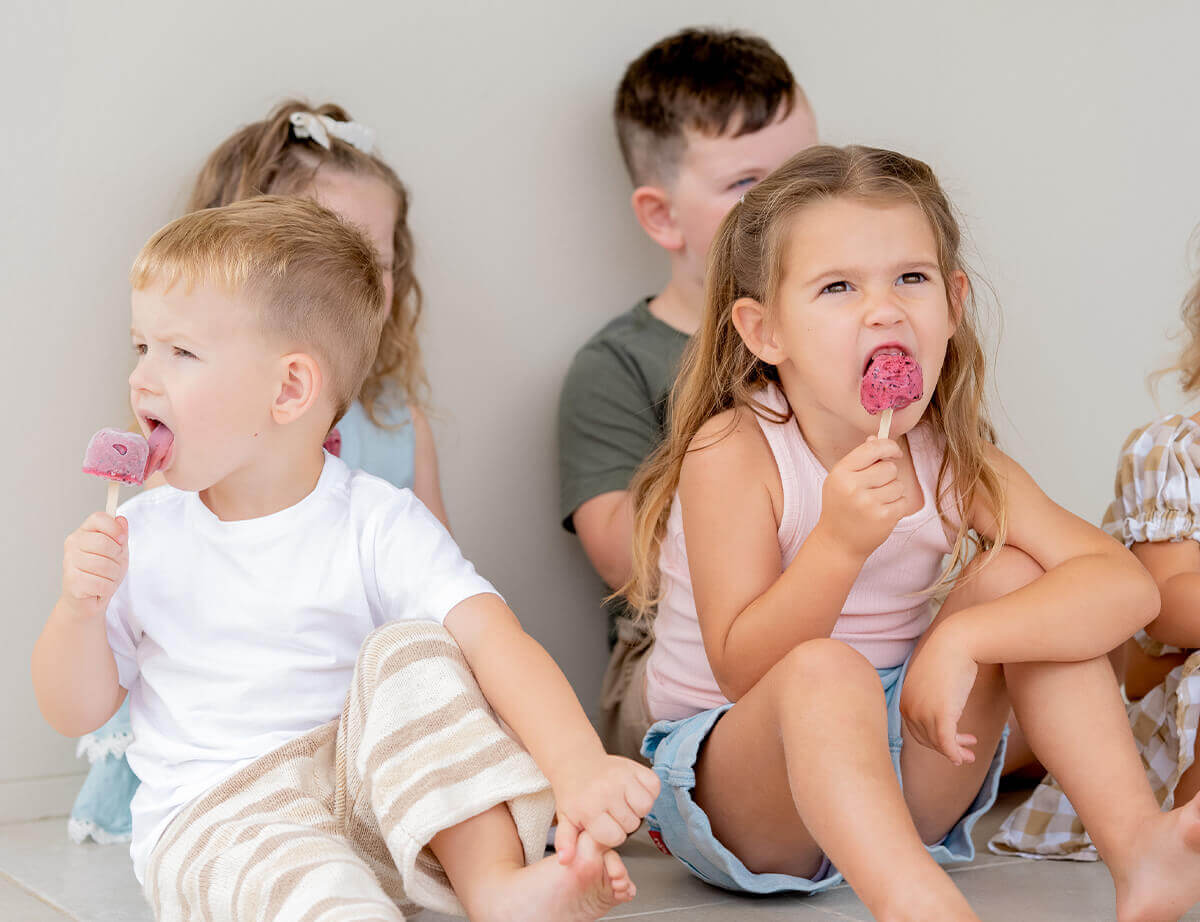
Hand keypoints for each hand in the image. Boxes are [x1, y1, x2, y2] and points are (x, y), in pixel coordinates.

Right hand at [60, 513, 127, 618]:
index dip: (115, 528)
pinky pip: (101, 583)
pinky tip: (99, 588)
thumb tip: (121, 520)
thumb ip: (120, 534)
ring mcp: (69, 562)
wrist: (89, 600)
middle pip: (104, 543)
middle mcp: (72, 544)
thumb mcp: (118, 551)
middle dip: (116, 558)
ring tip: (105, 578)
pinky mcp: (71, 581)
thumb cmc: (103, 573)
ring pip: (104, 565)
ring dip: (113, 575)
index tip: (121, 540)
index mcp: (83, 532)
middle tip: (112, 566)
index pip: (99, 518)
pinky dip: (107, 588)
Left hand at [552, 754, 659, 862]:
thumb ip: (566, 842)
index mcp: (590, 809)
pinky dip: (648, 790)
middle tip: (611, 810)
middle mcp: (607, 792)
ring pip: (645, 807)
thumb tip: (565, 860)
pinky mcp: (634, 766)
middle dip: (623, 821)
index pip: (617, 837)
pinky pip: (654, 787)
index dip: (611, 834)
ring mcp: (622, 777)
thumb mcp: (565, 819)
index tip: (603, 824)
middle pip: (632, 824)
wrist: (576, 762)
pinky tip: (633, 790)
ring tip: (622, 801)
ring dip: (637, 807)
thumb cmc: (573, 792)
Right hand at [818, 437, 905, 559]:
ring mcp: (868, 504)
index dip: (889, 447)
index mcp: (841, 473)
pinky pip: (903, 501)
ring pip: (898, 484)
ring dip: (892, 492)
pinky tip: (882, 512)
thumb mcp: (841, 480)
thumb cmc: (840, 507)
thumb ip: (859, 459)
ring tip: (876, 502)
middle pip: (889, 467)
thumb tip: (877, 437)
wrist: (837, 543)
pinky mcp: (884, 518)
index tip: (894, 452)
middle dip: (888, 475)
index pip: (872, 448)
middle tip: (875, 487)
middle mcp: (853, 487)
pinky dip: (897, 506)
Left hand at [899, 621, 978, 765]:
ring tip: (971, 754)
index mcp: (905, 700)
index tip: (951, 744)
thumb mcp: (933, 681)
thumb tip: (941, 711)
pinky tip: (964, 756)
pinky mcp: (941, 714)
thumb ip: (931, 697)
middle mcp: (909, 708)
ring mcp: (923, 712)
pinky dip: (954, 753)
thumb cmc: (948, 657)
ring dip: (955, 752)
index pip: (916, 730)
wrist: (956, 642)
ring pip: (938, 743)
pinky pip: (946, 742)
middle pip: (927, 739)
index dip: (934, 741)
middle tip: (965, 755)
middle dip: (946, 749)